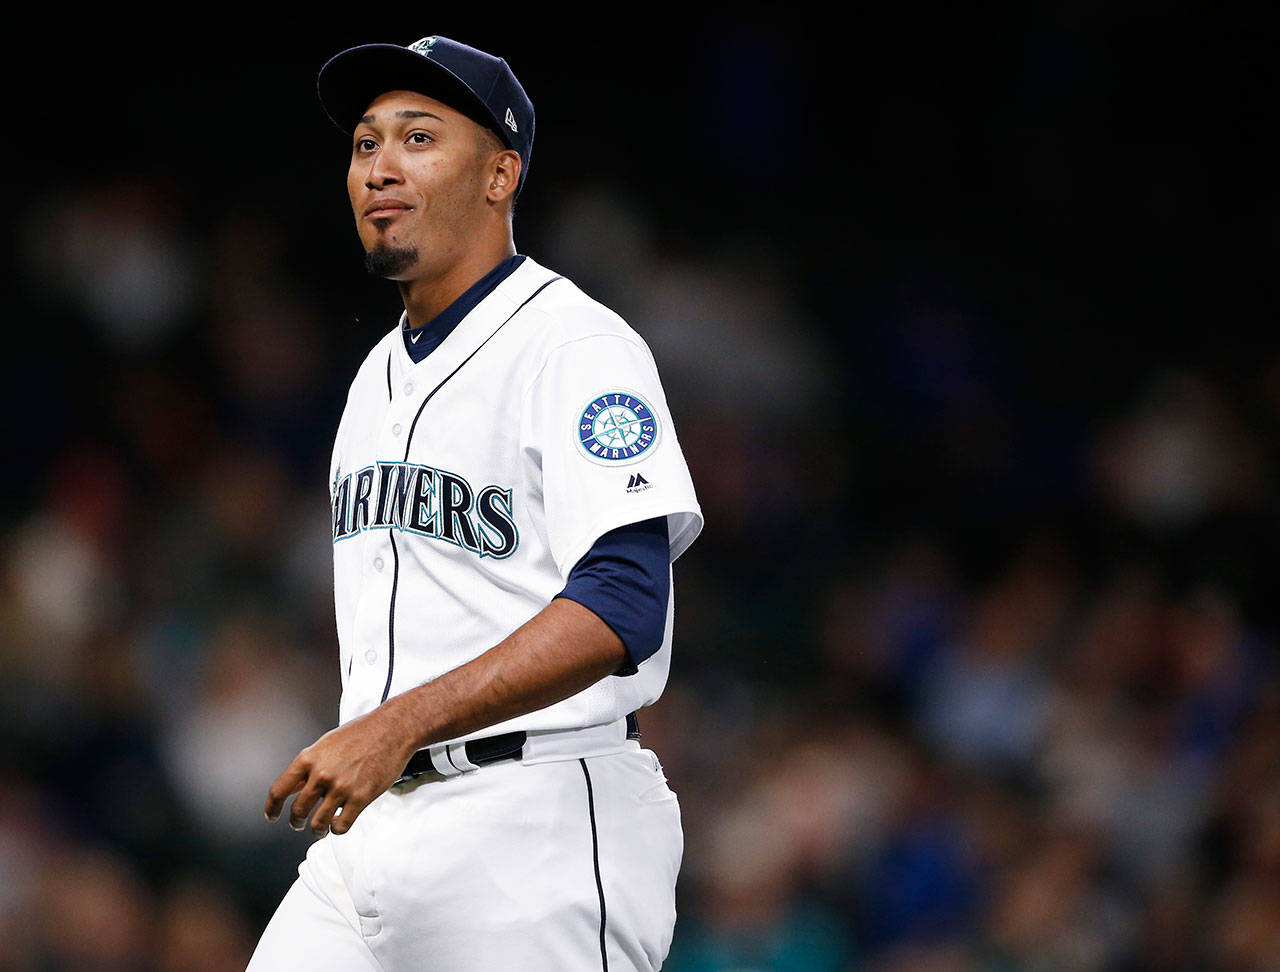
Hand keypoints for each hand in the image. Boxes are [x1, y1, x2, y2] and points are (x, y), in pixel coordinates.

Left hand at [264, 706, 415, 835]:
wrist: (391, 729)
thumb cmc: (361, 733)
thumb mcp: (326, 744)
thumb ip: (309, 766)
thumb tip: (293, 786)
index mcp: (309, 759)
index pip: (278, 790)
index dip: (272, 808)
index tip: (272, 815)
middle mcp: (321, 775)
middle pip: (298, 811)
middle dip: (296, 822)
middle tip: (299, 824)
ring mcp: (341, 788)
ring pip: (318, 824)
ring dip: (317, 830)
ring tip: (320, 829)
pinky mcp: (360, 798)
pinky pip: (341, 826)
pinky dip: (337, 829)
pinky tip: (339, 823)